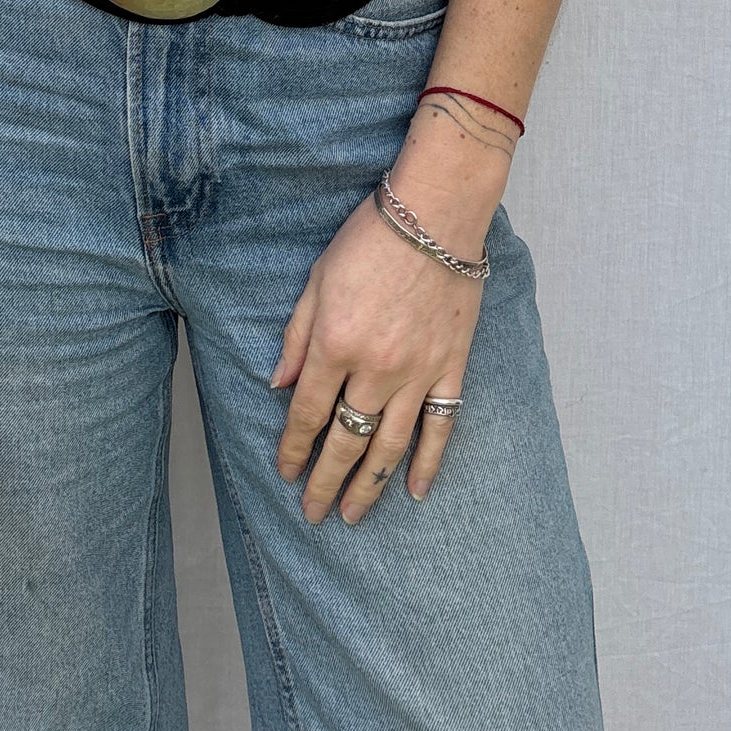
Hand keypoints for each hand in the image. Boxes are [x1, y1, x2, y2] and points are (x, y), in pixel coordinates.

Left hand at [271, 182, 487, 524]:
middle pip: (345, 440)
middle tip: (312, 513)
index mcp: (335, 345)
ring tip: (353, 515)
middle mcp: (375, 369)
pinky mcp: (451, 367)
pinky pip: (440, 426)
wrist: (436, 215)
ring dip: (368, 485)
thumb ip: (297, 338)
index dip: (292, 448)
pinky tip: (415, 490)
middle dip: (324, 481)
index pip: (307, 413)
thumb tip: (279, 387)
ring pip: (389, 444)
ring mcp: (417, 373)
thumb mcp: (317, 280)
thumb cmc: (370, 240)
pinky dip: (429, 462)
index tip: (284, 472)